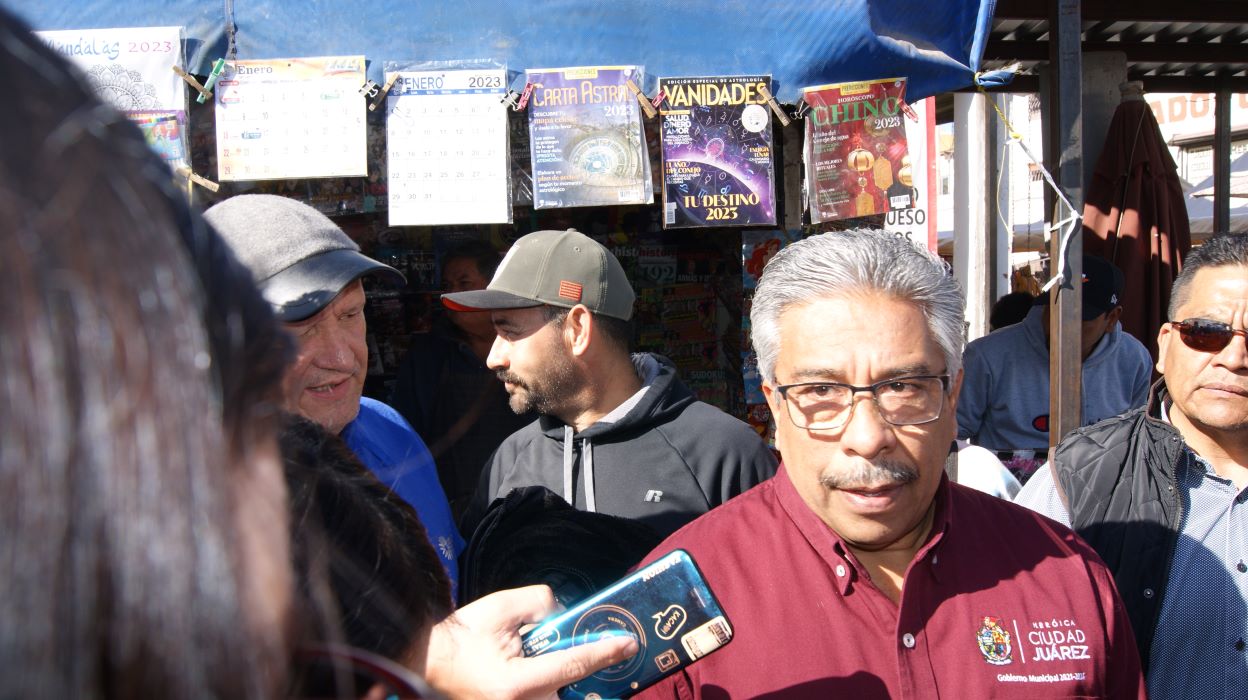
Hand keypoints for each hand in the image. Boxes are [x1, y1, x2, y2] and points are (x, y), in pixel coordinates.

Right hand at [421, 585, 638, 699]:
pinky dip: (557, 689)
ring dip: (572, 684)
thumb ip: (539, 604)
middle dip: (590, 677)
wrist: (427, 662)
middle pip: (574, 695)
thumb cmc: (460, 638)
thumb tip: (564, 615)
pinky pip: (548, 699)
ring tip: (587, 662)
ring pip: (560, 698)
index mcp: (517, 685)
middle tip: (610, 655)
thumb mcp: (500, 609)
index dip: (604, 652)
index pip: (573, 665)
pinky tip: (566, 676)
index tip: (628, 643)